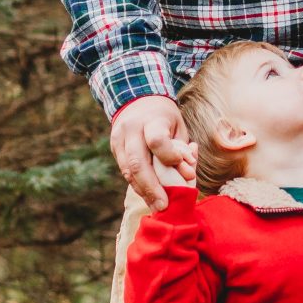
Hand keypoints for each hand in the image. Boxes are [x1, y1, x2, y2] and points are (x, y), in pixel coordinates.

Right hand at [110, 95, 195, 210]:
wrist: (136, 97)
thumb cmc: (163, 116)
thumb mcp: (177, 125)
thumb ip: (182, 149)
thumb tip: (189, 174)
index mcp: (152, 119)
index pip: (157, 140)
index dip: (169, 156)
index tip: (181, 164)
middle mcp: (131, 129)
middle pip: (137, 162)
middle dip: (151, 188)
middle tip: (164, 205)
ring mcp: (119, 139)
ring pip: (128, 171)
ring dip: (143, 191)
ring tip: (157, 206)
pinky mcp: (114, 148)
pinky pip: (125, 171)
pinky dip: (137, 185)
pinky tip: (148, 196)